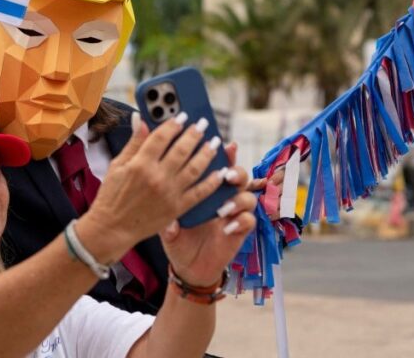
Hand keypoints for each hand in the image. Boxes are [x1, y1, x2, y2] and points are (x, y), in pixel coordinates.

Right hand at [79, 113, 224, 262]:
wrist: (112, 228)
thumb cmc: (111, 196)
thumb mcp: (117, 165)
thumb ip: (134, 142)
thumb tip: (141, 118)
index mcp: (140, 164)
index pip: (161, 137)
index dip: (173, 123)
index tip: (182, 116)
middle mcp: (157, 177)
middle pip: (182, 149)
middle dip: (194, 133)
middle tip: (202, 124)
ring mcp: (169, 193)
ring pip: (195, 168)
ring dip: (207, 153)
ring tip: (214, 142)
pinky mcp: (177, 208)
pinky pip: (200, 192)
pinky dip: (212, 181)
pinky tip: (219, 171)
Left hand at [160, 161, 256, 287]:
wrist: (188, 267)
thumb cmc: (178, 240)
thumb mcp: (168, 224)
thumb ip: (167, 214)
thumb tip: (164, 208)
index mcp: (205, 190)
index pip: (217, 167)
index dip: (225, 155)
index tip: (227, 146)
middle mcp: (223, 198)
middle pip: (239, 177)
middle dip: (236, 172)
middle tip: (227, 176)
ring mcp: (233, 214)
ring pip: (248, 197)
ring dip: (238, 199)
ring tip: (224, 208)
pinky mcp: (240, 232)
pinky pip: (249, 221)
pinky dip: (240, 221)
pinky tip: (227, 227)